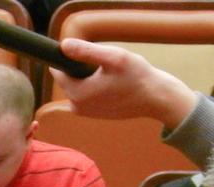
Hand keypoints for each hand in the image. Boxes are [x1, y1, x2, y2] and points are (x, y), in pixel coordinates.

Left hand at [50, 37, 197, 128]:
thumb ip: (86, 51)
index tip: (86, 52)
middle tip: (105, 64)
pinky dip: (95, 87)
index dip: (68, 57)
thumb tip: (63, 45)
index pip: (58, 71)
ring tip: (110, 75)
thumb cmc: (137, 76)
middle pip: (68, 79)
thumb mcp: (113, 57)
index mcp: (77, 93)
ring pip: (78, 87)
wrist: (154, 99)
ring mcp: (85, 113)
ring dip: (89, 77)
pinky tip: (112, 84)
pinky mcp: (94, 115)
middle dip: (81, 68)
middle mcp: (77, 107)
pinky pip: (87, 95)